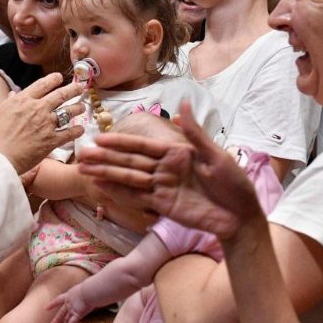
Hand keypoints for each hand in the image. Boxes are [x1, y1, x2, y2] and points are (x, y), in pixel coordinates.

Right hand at [0, 73, 84, 173]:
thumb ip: (8, 103)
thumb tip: (13, 95)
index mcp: (23, 100)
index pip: (43, 84)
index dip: (53, 79)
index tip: (59, 77)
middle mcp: (38, 109)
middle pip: (60, 95)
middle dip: (73, 89)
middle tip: (80, 87)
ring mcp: (46, 124)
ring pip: (68, 112)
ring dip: (77, 108)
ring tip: (82, 106)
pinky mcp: (51, 140)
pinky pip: (69, 133)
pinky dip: (77, 130)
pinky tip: (80, 129)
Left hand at [46, 283, 93, 322]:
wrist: (89, 290)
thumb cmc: (90, 287)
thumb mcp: (83, 287)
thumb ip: (83, 290)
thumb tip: (87, 289)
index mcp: (69, 294)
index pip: (58, 300)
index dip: (52, 304)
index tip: (46, 308)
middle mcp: (69, 302)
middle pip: (62, 312)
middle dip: (57, 319)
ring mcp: (72, 308)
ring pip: (67, 318)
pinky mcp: (77, 313)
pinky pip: (72, 322)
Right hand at [78, 102, 262, 239]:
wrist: (241, 218)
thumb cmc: (235, 184)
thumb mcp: (217, 157)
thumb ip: (194, 134)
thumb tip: (184, 104)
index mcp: (176, 153)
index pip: (142, 145)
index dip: (120, 142)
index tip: (99, 137)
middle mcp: (165, 168)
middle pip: (130, 161)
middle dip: (106, 158)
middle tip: (81, 154)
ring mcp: (162, 187)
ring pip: (129, 178)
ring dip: (107, 174)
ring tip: (84, 170)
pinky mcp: (163, 205)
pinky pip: (136, 197)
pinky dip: (118, 192)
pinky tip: (102, 186)